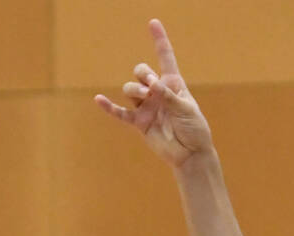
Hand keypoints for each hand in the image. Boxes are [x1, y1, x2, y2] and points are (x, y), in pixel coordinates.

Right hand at [95, 19, 214, 165]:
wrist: (190, 154)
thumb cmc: (194, 129)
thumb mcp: (186, 110)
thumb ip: (169, 97)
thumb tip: (152, 85)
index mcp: (173, 84)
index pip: (165, 58)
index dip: (159, 41)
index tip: (153, 23)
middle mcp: (158, 92)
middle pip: (141, 71)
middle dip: (143, 74)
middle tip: (152, 86)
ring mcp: (147, 106)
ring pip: (130, 89)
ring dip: (135, 90)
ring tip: (145, 98)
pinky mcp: (139, 122)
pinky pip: (120, 112)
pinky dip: (109, 107)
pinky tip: (99, 100)